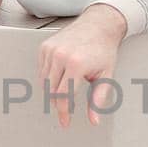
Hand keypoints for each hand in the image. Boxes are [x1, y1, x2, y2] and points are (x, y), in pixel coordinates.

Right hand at [37, 4, 127, 127]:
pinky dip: (48, 78)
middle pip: (51, 92)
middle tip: (67, 109)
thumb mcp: (106, 76)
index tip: (65, 122)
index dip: (63, 113)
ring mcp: (50, 50)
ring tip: (66, 90)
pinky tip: (60, 77)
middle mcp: (60, 56)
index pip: (63, 97)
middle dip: (58, 103)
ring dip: (53, 91)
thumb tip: (94, 120)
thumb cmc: (103, 49)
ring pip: (44, 82)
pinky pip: (41, 70)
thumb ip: (98, 100)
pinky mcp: (45, 47)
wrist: (99, 24)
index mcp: (76, 65)